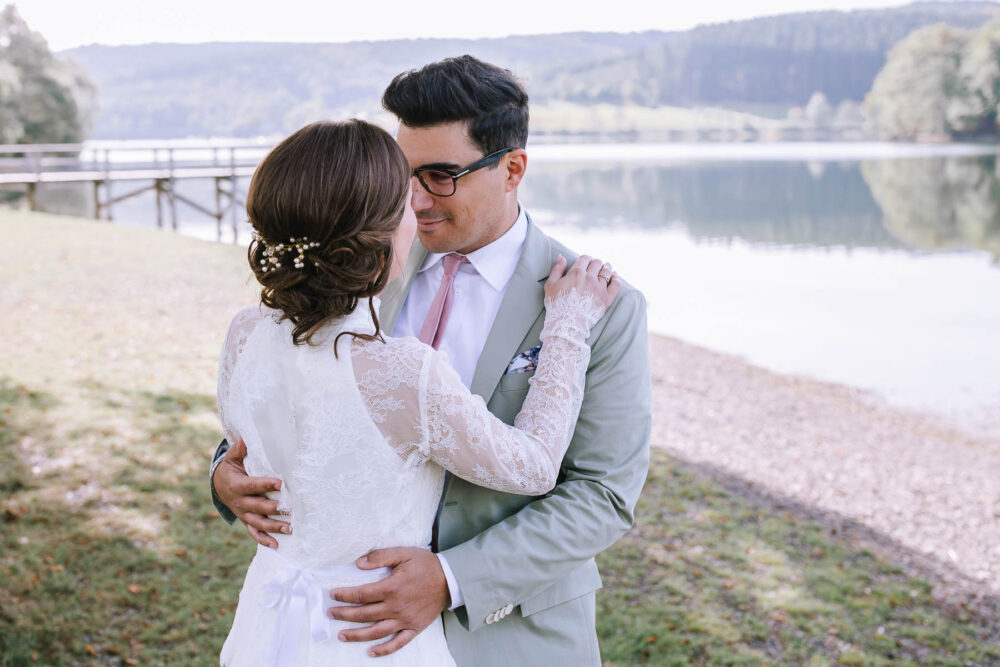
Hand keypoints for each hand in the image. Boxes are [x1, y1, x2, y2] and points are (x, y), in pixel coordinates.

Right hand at [212, 437, 288, 546]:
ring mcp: (243, 514)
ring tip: (290, 528)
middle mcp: (240, 502)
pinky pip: (254, 532)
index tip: (281, 484)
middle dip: (274, 509)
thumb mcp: (232, 458)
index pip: (253, 485)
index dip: (266, 485)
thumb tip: (245, 438)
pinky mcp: (246, 521)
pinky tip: (277, 545)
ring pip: (258, 523)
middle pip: (258, 507)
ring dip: (274, 527)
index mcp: (237, 485)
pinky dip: (264, 540)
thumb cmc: (231, 469)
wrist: (219, 485)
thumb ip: (239, 450)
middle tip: (290, 509)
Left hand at [329, 547, 448, 656]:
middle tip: (330, 613)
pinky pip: (397, 643)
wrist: (451, 579)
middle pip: (364, 614)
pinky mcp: (414, 628)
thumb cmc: (426, 564)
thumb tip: (358, 564)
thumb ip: (380, 557)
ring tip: (341, 635)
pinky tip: (371, 652)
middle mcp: (396, 607)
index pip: (361, 594)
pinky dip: (384, 650)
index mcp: (392, 588)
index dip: (344, 595)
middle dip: (344, 614)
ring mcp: (405, 620)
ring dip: (356, 635)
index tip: (332, 594)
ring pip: (376, 632)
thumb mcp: (404, 553)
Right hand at [544, 254, 620, 310]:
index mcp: (576, 273)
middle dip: (596, 263)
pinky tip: (614, 276)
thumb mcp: (550, 285)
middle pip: (597, 263)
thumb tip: (562, 257)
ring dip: (606, 268)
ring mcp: (600, 287)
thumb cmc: (556, 306)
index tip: (585, 263)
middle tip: (595, 266)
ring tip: (606, 268)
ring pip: (607, 271)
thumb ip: (557, 269)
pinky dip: (616, 278)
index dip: (585, 259)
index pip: (585, 258)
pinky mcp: (607, 298)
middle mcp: (590, 277)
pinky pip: (616, 284)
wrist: (567, 324)